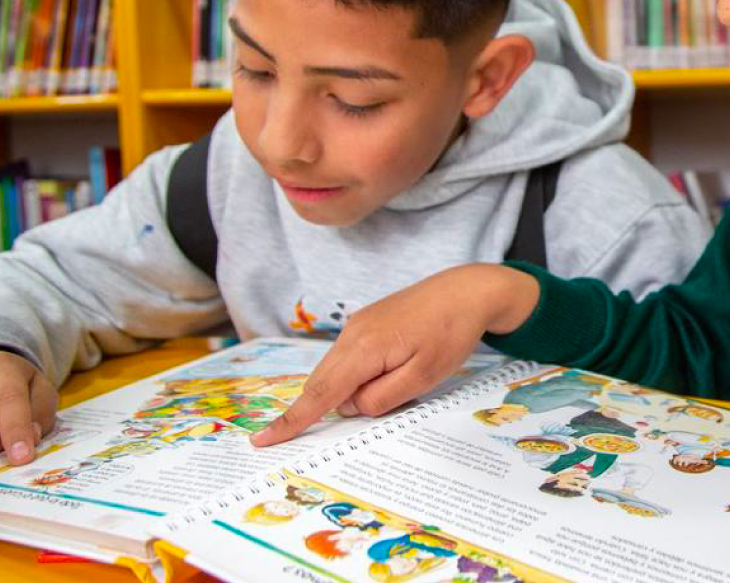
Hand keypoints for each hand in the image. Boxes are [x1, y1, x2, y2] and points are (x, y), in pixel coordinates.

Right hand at [252, 263, 539, 446]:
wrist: (466, 290)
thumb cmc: (450, 334)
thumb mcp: (423, 377)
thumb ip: (382, 398)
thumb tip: (350, 407)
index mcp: (364, 349)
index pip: (319, 394)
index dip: (291, 421)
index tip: (262, 440)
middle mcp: (352, 334)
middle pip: (323, 383)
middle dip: (325, 408)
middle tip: (355, 415)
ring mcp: (357, 326)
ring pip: (336, 371)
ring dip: (349, 391)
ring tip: (399, 383)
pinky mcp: (366, 323)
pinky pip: (348, 359)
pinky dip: (356, 376)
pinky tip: (390, 374)